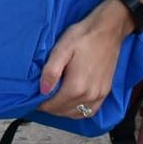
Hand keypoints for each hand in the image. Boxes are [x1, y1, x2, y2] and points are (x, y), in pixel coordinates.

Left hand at [37, 0, 130, 117]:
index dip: (41, 104)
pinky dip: (79, 111)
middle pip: (64, 111)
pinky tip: (72, 103)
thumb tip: (42, 90)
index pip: (53, 105)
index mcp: (76, 86)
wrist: (108, 30)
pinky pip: (91, 111)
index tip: (34, 98)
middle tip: (42, 97)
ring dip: (63, 111)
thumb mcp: (61, 49)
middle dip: (50, 107)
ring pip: (77, 113)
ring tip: (55, 100)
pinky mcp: (106, 91)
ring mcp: (100, 95)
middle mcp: (89, 95)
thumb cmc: (83, 36)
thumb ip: (51, 71)